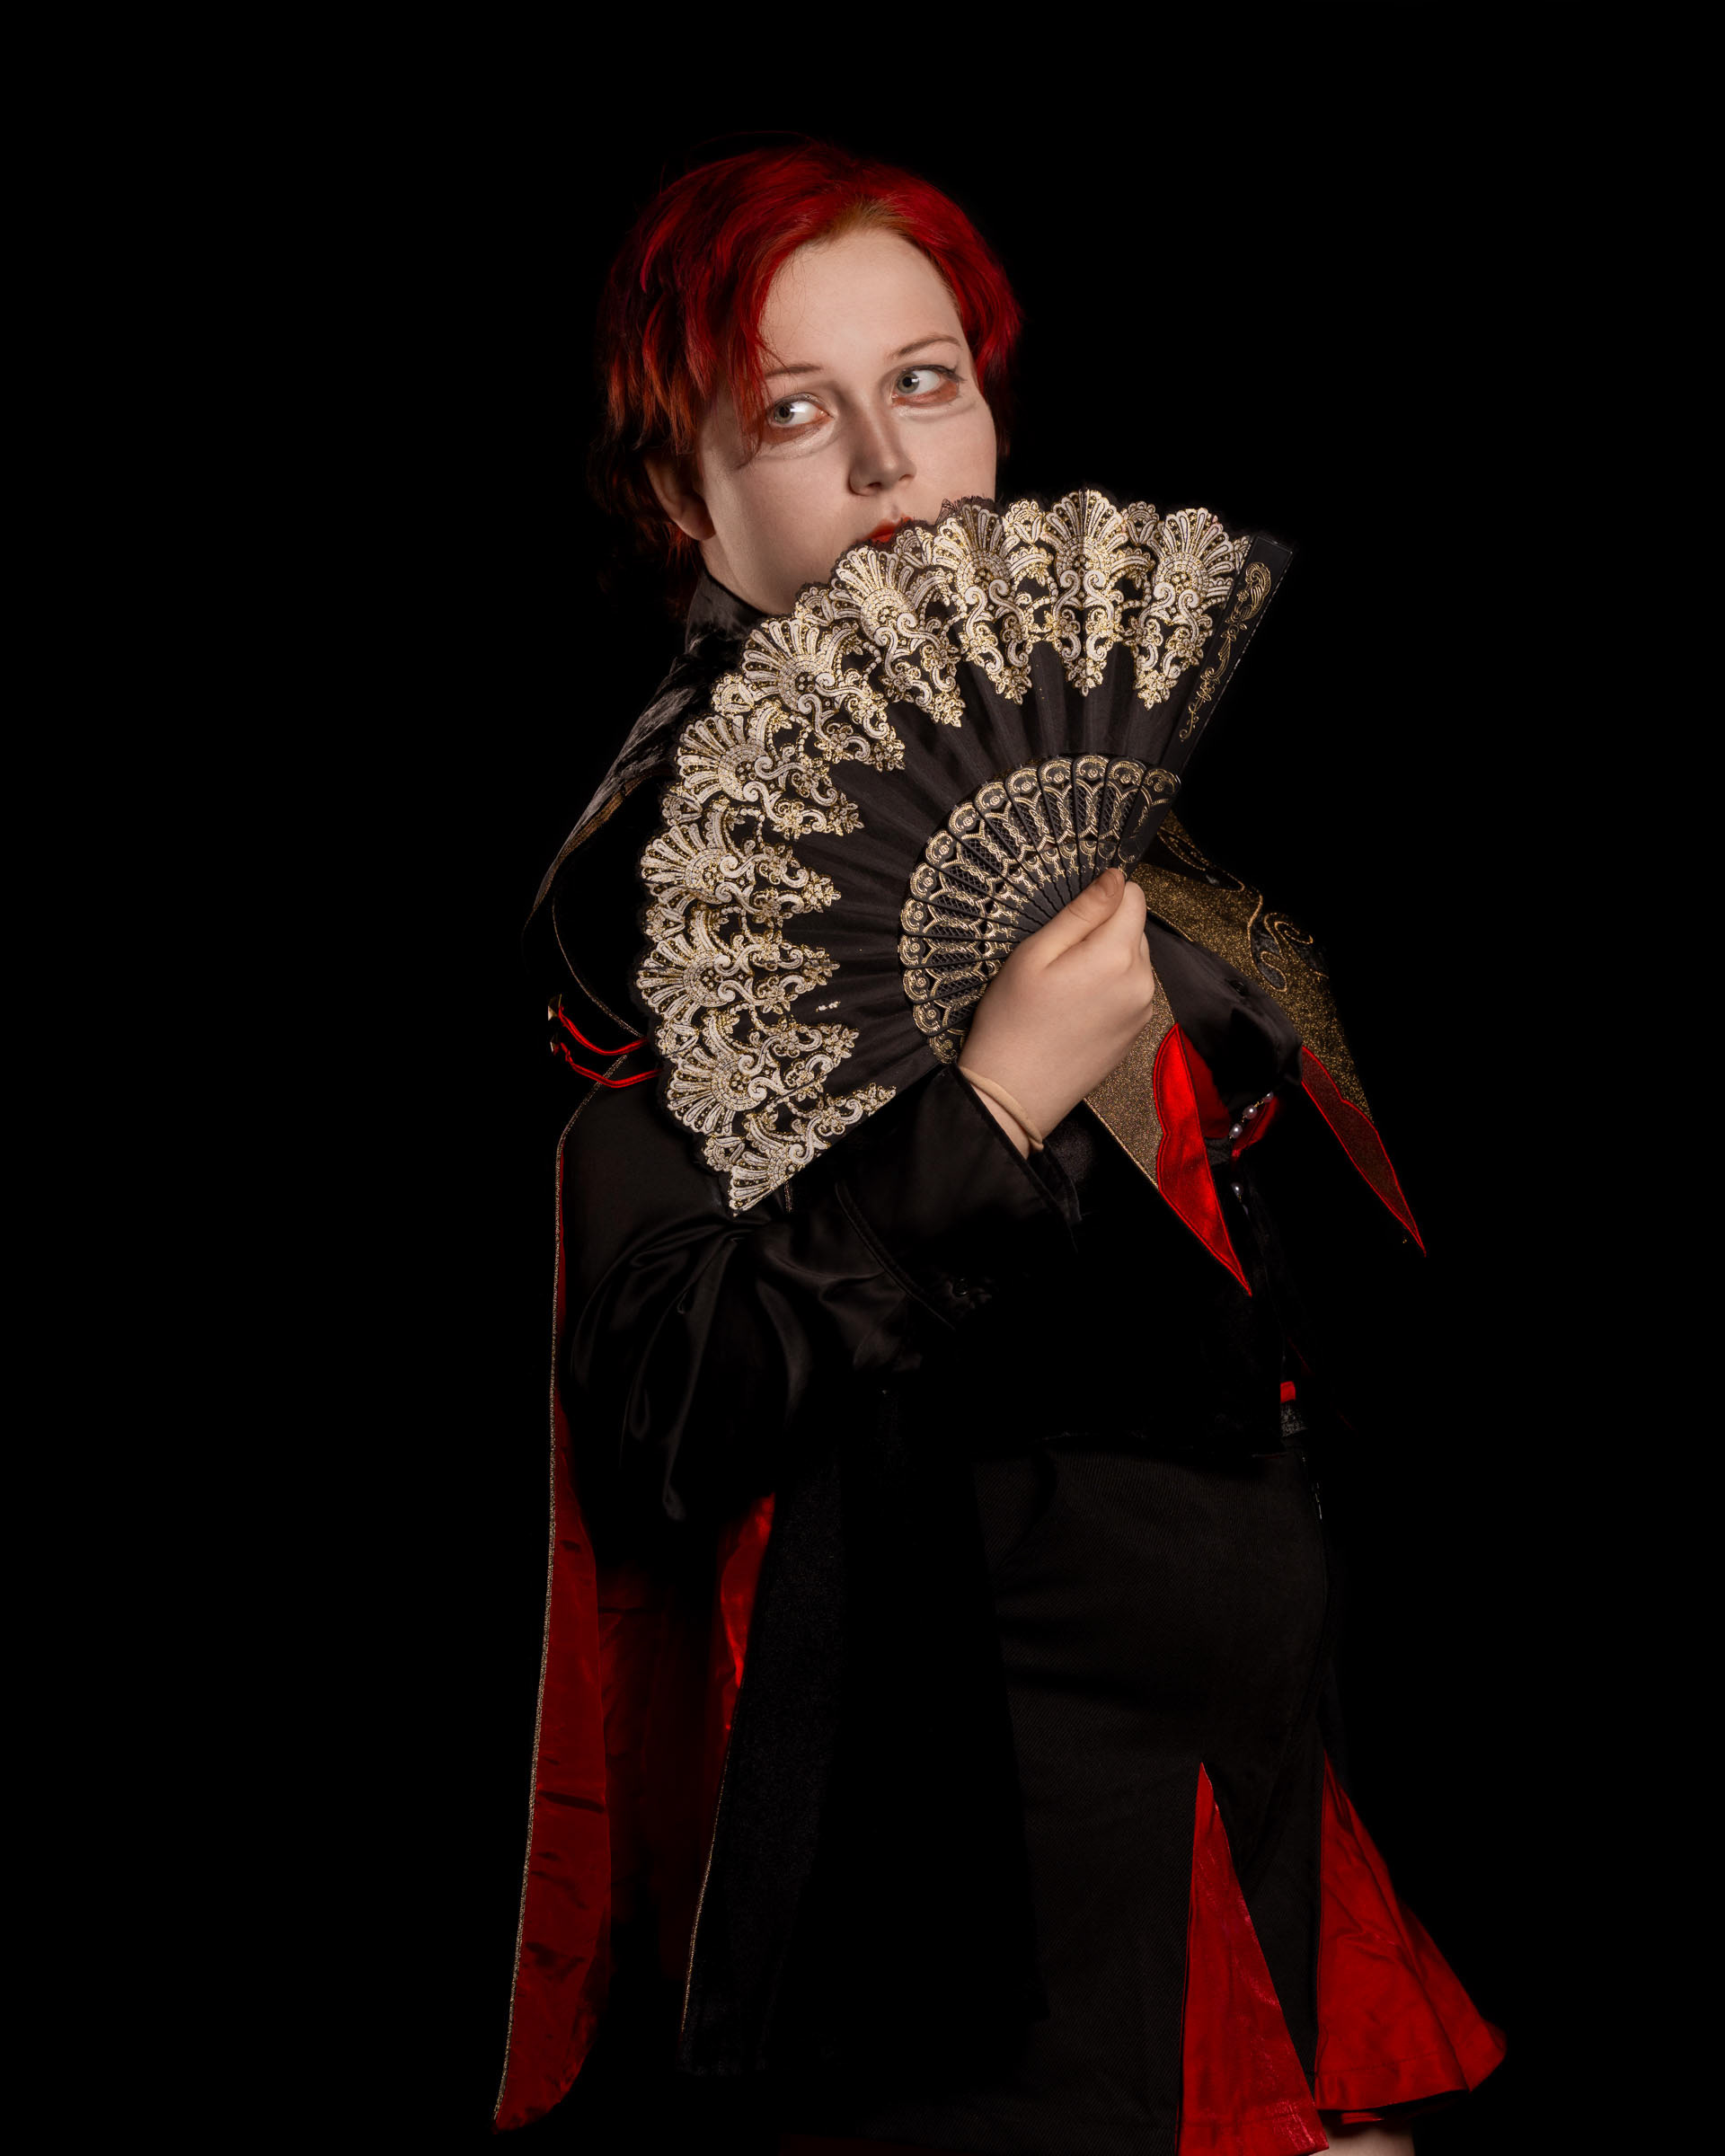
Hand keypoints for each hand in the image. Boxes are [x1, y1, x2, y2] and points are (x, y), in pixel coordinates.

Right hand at [960, 865, 1158, 1148]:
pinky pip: (1131, 990)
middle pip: (1134, 929)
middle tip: (1058, 956)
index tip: (1072, 914)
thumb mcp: (1035, 954)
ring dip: (1108, 959)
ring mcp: (1142, 1011)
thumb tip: (1115, 877)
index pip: (1134, 897)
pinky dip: (1109, 987)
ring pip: (1134, 960)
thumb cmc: (1012, 1022)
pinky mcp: (1136, 1033)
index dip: (1103, 895)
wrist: (1014, 1095)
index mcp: (1117, 957)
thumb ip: (1081, 912)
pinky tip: (1076, 1007)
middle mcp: (1142, 983)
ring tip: (1065, 985)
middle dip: (1103, 930)